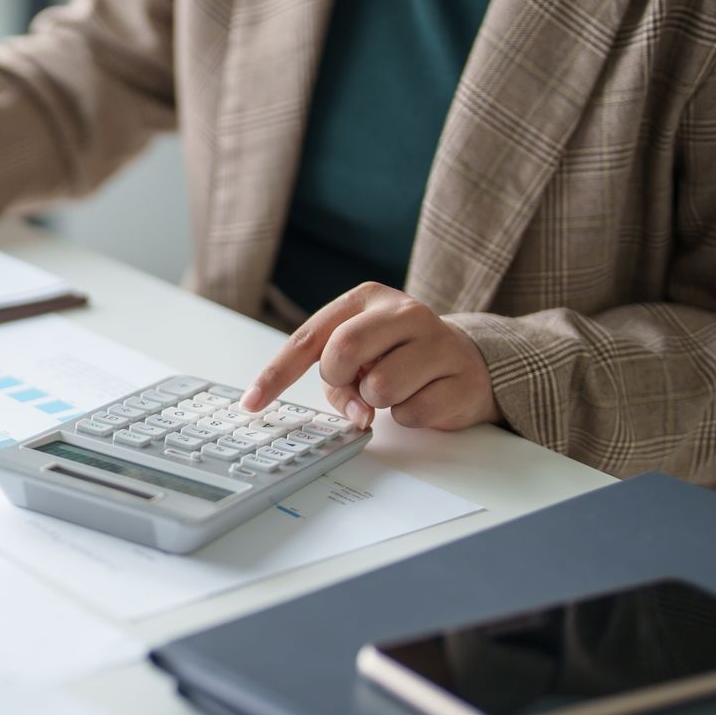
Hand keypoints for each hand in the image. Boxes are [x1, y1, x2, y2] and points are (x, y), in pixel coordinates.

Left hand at [240, 282, 499, 431]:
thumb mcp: (356, 359)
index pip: (310, 337)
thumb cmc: (395, 358)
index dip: (276, 374)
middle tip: (356, 381)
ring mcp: (438, 341)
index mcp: (366, 298)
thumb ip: (337, 382)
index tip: (251, 403)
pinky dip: (408, 416)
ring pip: (379, 388)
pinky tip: (422, 396)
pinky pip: (412, 412)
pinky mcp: (460, 377)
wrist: (464, 362)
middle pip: (343, 350)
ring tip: (395, 388)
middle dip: (340, 379)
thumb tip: (357, 411)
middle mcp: (404, 310)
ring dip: (377, 402)